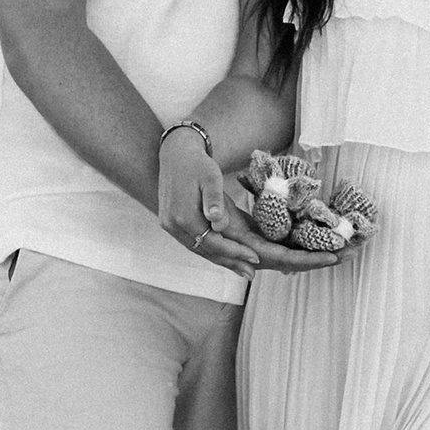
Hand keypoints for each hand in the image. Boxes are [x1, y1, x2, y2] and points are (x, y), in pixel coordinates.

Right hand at [155, 136, 346, 275]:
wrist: (171, 154)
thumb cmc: (194, 162)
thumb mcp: (207, 176)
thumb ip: (212, 199)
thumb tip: (217, 223)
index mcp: (183, 217)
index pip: (214, 243)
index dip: (235, 252)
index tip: (255, 259)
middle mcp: (178, 229)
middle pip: (211, 253)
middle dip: (237, 263)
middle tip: (257, 275)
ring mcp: (176, 231)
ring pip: (207, 253)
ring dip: (229, 262)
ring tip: (251, 271)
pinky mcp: (180, 229)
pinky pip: (203, 246)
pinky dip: (221, 253)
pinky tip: (236, 257)